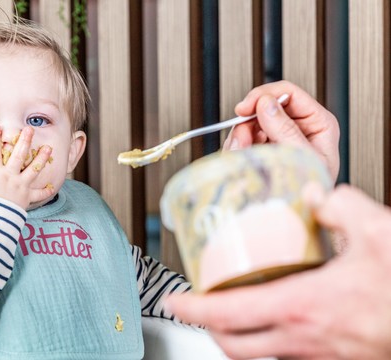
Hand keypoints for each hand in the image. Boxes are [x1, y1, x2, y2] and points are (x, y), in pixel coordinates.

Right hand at [0, 125, 53, 209]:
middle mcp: (9, 176)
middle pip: (19, 155)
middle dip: (24, 141)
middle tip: (30, 129)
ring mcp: (20, 186)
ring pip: (33, 169)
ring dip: (41, 158)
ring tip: (49, 148)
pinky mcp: (27, 198)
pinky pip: (39, 194)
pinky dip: (46, 191)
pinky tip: (52, 186)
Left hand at [166, 184, 390, 358]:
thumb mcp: (380, 233)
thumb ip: (341, 206)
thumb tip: (317, 195)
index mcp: (302, 307)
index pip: (226, 314)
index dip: (192, 307)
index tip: (173, 300)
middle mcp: (302, 339)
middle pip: (231, 344)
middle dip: (205, 325)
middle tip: (194, 304)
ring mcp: (317, 355)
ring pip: (256, 354)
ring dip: (233, 335)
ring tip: (226, 309)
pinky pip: (284, 354)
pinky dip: (265, 339)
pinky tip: (273, 317)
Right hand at [224, 80, 339, 181]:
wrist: (301, 213)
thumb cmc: (311, 191)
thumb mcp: (302, 157)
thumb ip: (285, 129)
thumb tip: (267, 105)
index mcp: (318, 123)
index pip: (288, 93)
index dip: (264, 96)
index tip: (245, 108)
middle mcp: (298, 127)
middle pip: (265, 106)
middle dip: (248, 123)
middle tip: (242, 140)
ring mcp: (280, 137)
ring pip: (251, 122)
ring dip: (241, 137)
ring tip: (243, 154)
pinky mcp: (265, 148)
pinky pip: (245, 138)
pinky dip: (239, 147)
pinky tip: (242, 157)